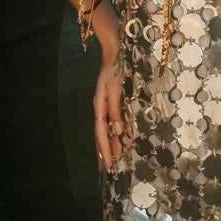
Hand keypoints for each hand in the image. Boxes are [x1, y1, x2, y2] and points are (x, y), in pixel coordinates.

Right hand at [93, 43, 124, 171]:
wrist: (114, 50)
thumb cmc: (114, 67)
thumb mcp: (114, 87)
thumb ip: (115, 109)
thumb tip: (116, 130)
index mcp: (100, 105)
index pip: (101, 133)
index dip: (105, 149)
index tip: (108, 164)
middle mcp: (102, 107)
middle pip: (101, 134)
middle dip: (105, 152)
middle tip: (108, 170)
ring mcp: (107, 104)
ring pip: (107, 129)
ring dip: (111, 145)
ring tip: (112, 161)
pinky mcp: (114, 100)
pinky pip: (114, 120)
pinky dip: (117, 132)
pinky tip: (120, 139)